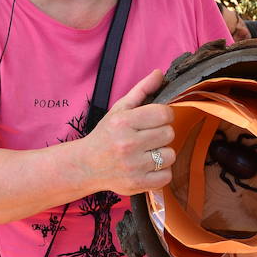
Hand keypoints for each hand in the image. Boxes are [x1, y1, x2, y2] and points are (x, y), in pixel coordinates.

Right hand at [85, 69, 173, 195]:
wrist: (85, 165)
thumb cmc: (105, 135)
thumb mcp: (119, 109)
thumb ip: (141, 90)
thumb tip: (159, 73)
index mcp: (124, 122)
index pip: (164, 113)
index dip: (164, 115)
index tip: (156, 119)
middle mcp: (128, 144)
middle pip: (169, 133)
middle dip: (161, 134)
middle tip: (149, 137)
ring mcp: (133, 166)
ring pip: (170, 155)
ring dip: (162, 153)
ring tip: (148, 153)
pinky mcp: (137, 184)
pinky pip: (166, 175)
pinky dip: (161, 172)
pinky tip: (148, 167)